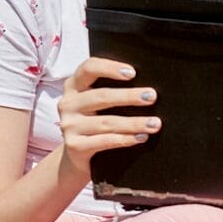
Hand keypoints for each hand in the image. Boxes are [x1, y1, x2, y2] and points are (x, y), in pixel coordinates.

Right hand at [57, 58, 160, 173]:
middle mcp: (68, 103)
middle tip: (152, 97)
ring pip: (106, 122)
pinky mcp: (74, 146)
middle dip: (129, 96)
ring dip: (134, 123)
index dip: (109, 68)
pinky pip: (104, 141)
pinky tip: (141, 137)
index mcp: (74, 85)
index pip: (88, 68)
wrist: (79, 153)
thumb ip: (114, 89)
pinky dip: (125, 139)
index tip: (133, 73)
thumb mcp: (99, 103)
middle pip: (101, 96)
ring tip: (155, 123)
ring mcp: (69, 125)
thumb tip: (147, 89)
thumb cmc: (97, 120)